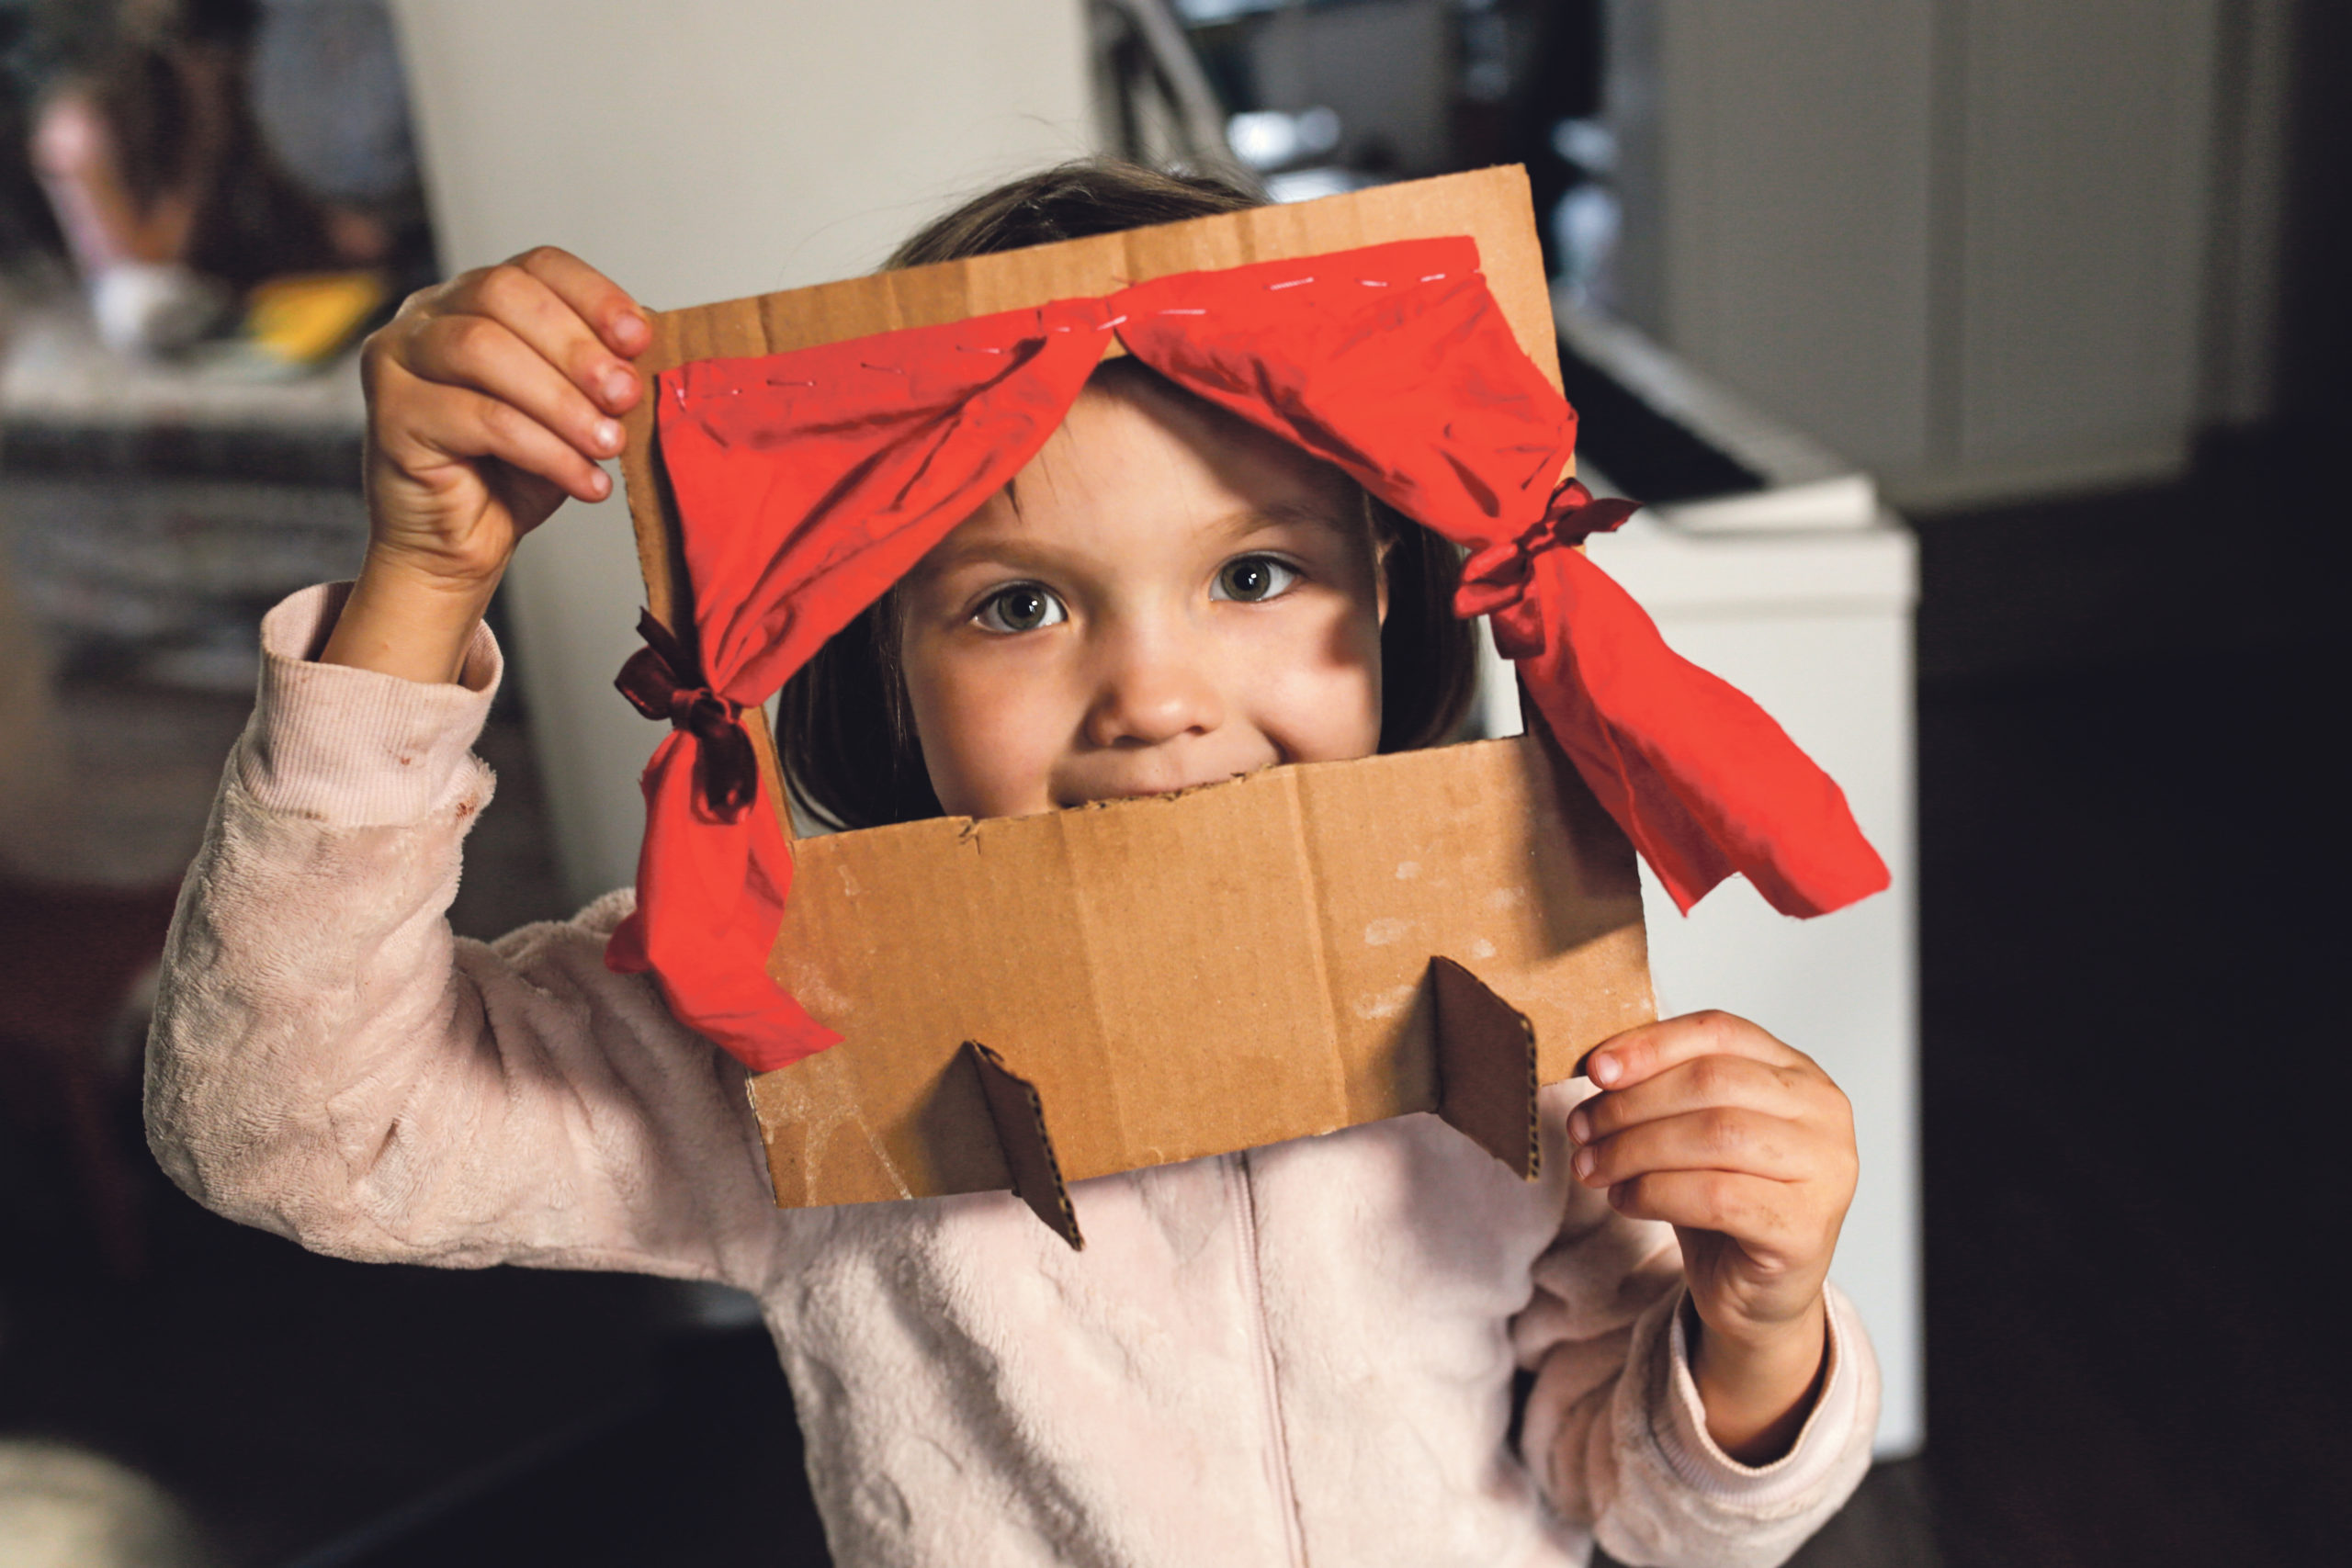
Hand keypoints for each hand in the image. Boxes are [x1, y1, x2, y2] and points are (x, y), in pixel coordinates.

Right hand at [324, 248, 647, 681]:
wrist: (458, 549)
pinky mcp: (390, 414)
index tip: (639, 340)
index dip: (594, 295)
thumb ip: (597, 373)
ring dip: (562, 400)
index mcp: (471, 300)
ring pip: (484, 350)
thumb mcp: (571, 413)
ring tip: (608, 444)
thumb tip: (642, 344)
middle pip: (503, 295)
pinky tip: (583, 480)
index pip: (536, 266)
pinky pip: (480, 418)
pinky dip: (546, 449)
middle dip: (577, 348)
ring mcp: (398, 360)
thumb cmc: (510, 476)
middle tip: (625, 398)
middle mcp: (425, 317)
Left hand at [1566, 1011, 1856, 1461]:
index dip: (1651, 1045)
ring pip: (1712, 1135)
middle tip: (1581, 1128)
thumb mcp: (1696, 1132)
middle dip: (1631, 1104)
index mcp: (1799, 1074)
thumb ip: (1665, 1090)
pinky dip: (1654, 1193)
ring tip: (1593, 1167)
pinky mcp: (1805, 1228)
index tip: (1596, 1069)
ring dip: (1634, 1149)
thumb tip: (1599, 1067)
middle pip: (1711, 1082)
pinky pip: (1714, 1196)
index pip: (1720, 1031)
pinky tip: (1624, 1199)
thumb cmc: (1726, 1202)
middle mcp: (1824, 1114)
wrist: (1757, 1295)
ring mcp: (1825, 1170)